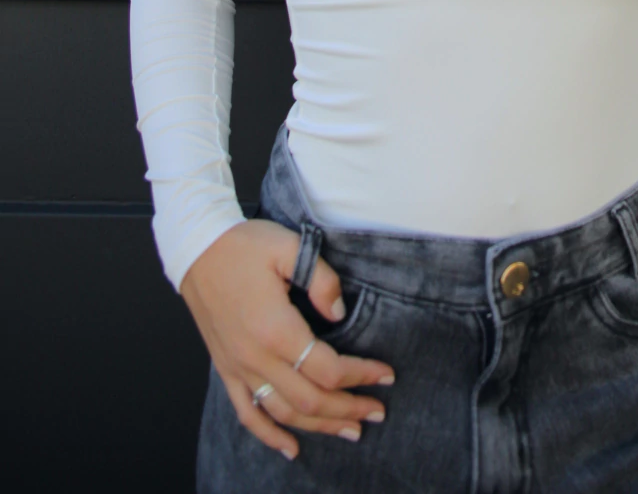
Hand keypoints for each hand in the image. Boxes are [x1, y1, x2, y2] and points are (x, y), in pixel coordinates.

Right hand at [179, 219, 395, 460]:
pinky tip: (290, 447)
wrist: (197, 248)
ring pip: (283, 413)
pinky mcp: (226, 368)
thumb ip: (321, 279)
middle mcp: (256, 357)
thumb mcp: (289, 246)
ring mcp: (239, 367)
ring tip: (350, 430)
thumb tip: (339, 314)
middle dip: (348, 409)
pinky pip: (247, 414)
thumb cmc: (244, 245)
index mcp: (276, 328)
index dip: (361, 375)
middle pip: (310, 399)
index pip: (327, 369)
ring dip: (319, 426)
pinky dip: (269, 436)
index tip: (386, 375)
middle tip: (378, 412)